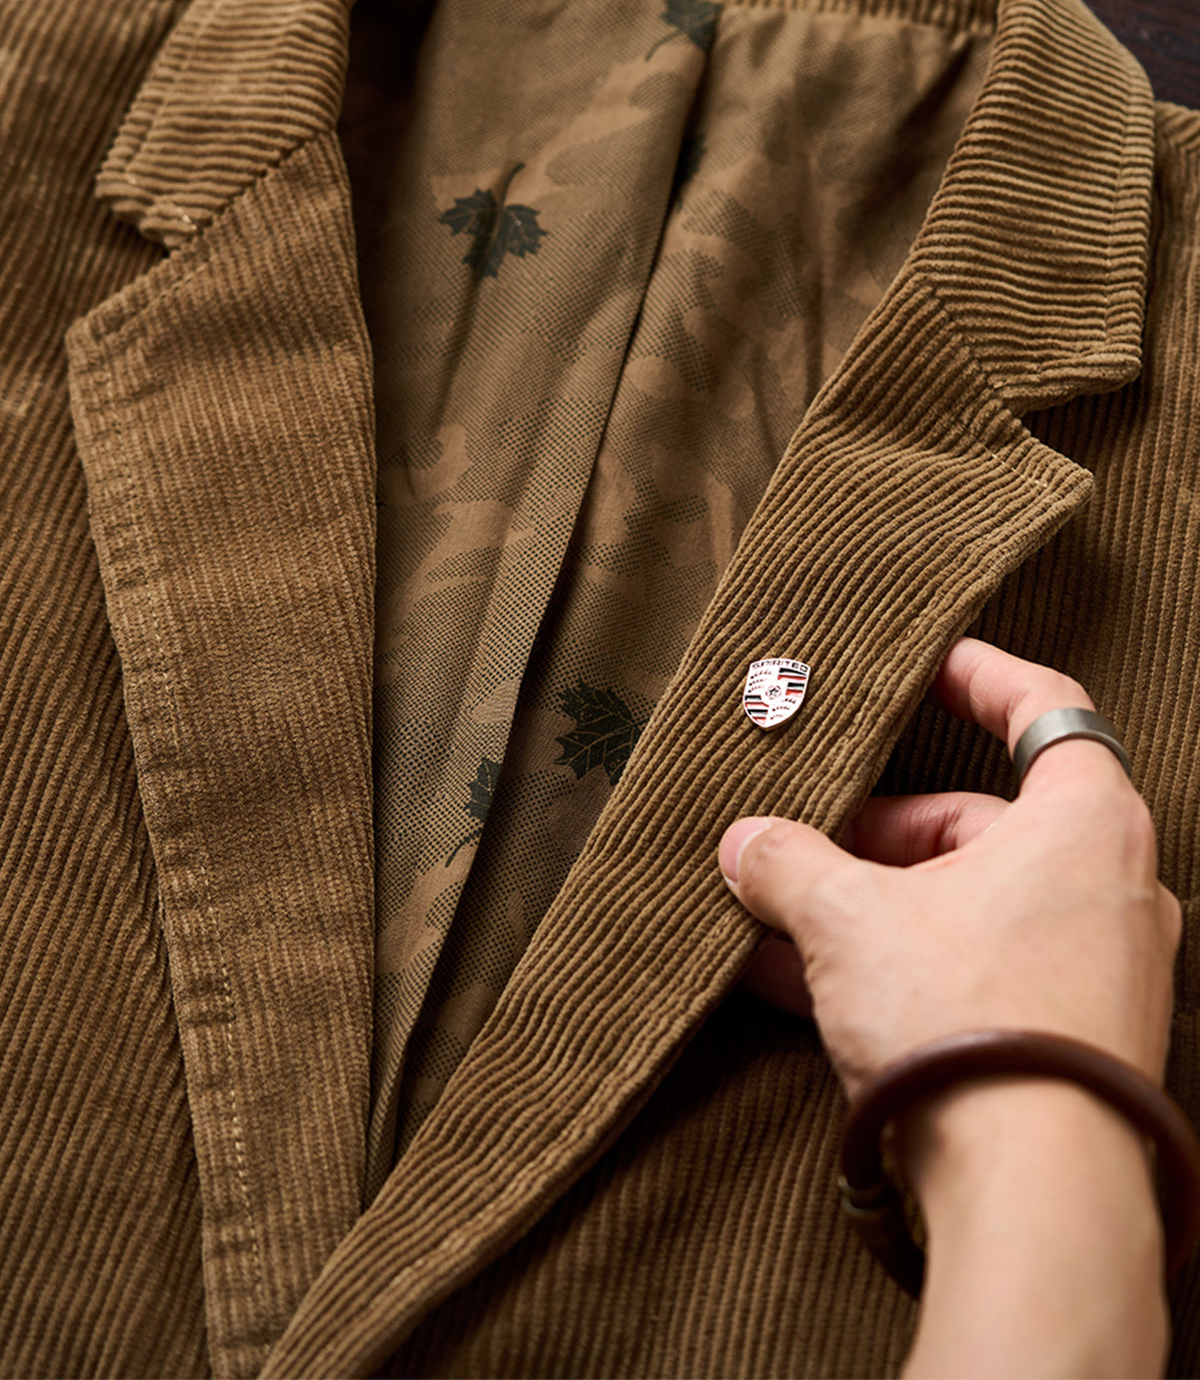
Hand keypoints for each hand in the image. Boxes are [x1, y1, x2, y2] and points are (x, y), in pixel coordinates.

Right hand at [718, 637, 1179, 1101]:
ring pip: (968, 907)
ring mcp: (1094, 972)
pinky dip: (896, 969)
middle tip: (802, 837)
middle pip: (983, 823)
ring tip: (775, 920)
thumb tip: (746, 843)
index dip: (978, 677)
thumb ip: (789, 865)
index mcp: (1084, 823)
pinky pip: (971, 976)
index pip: (1045, 709)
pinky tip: (796, 989)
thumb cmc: (969, 1020)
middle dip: (879, 830)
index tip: (924, 666)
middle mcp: (1108, 889)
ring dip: (871, 908)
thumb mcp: (848, 919)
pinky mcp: (1068, 1044)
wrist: (1032, 1197)